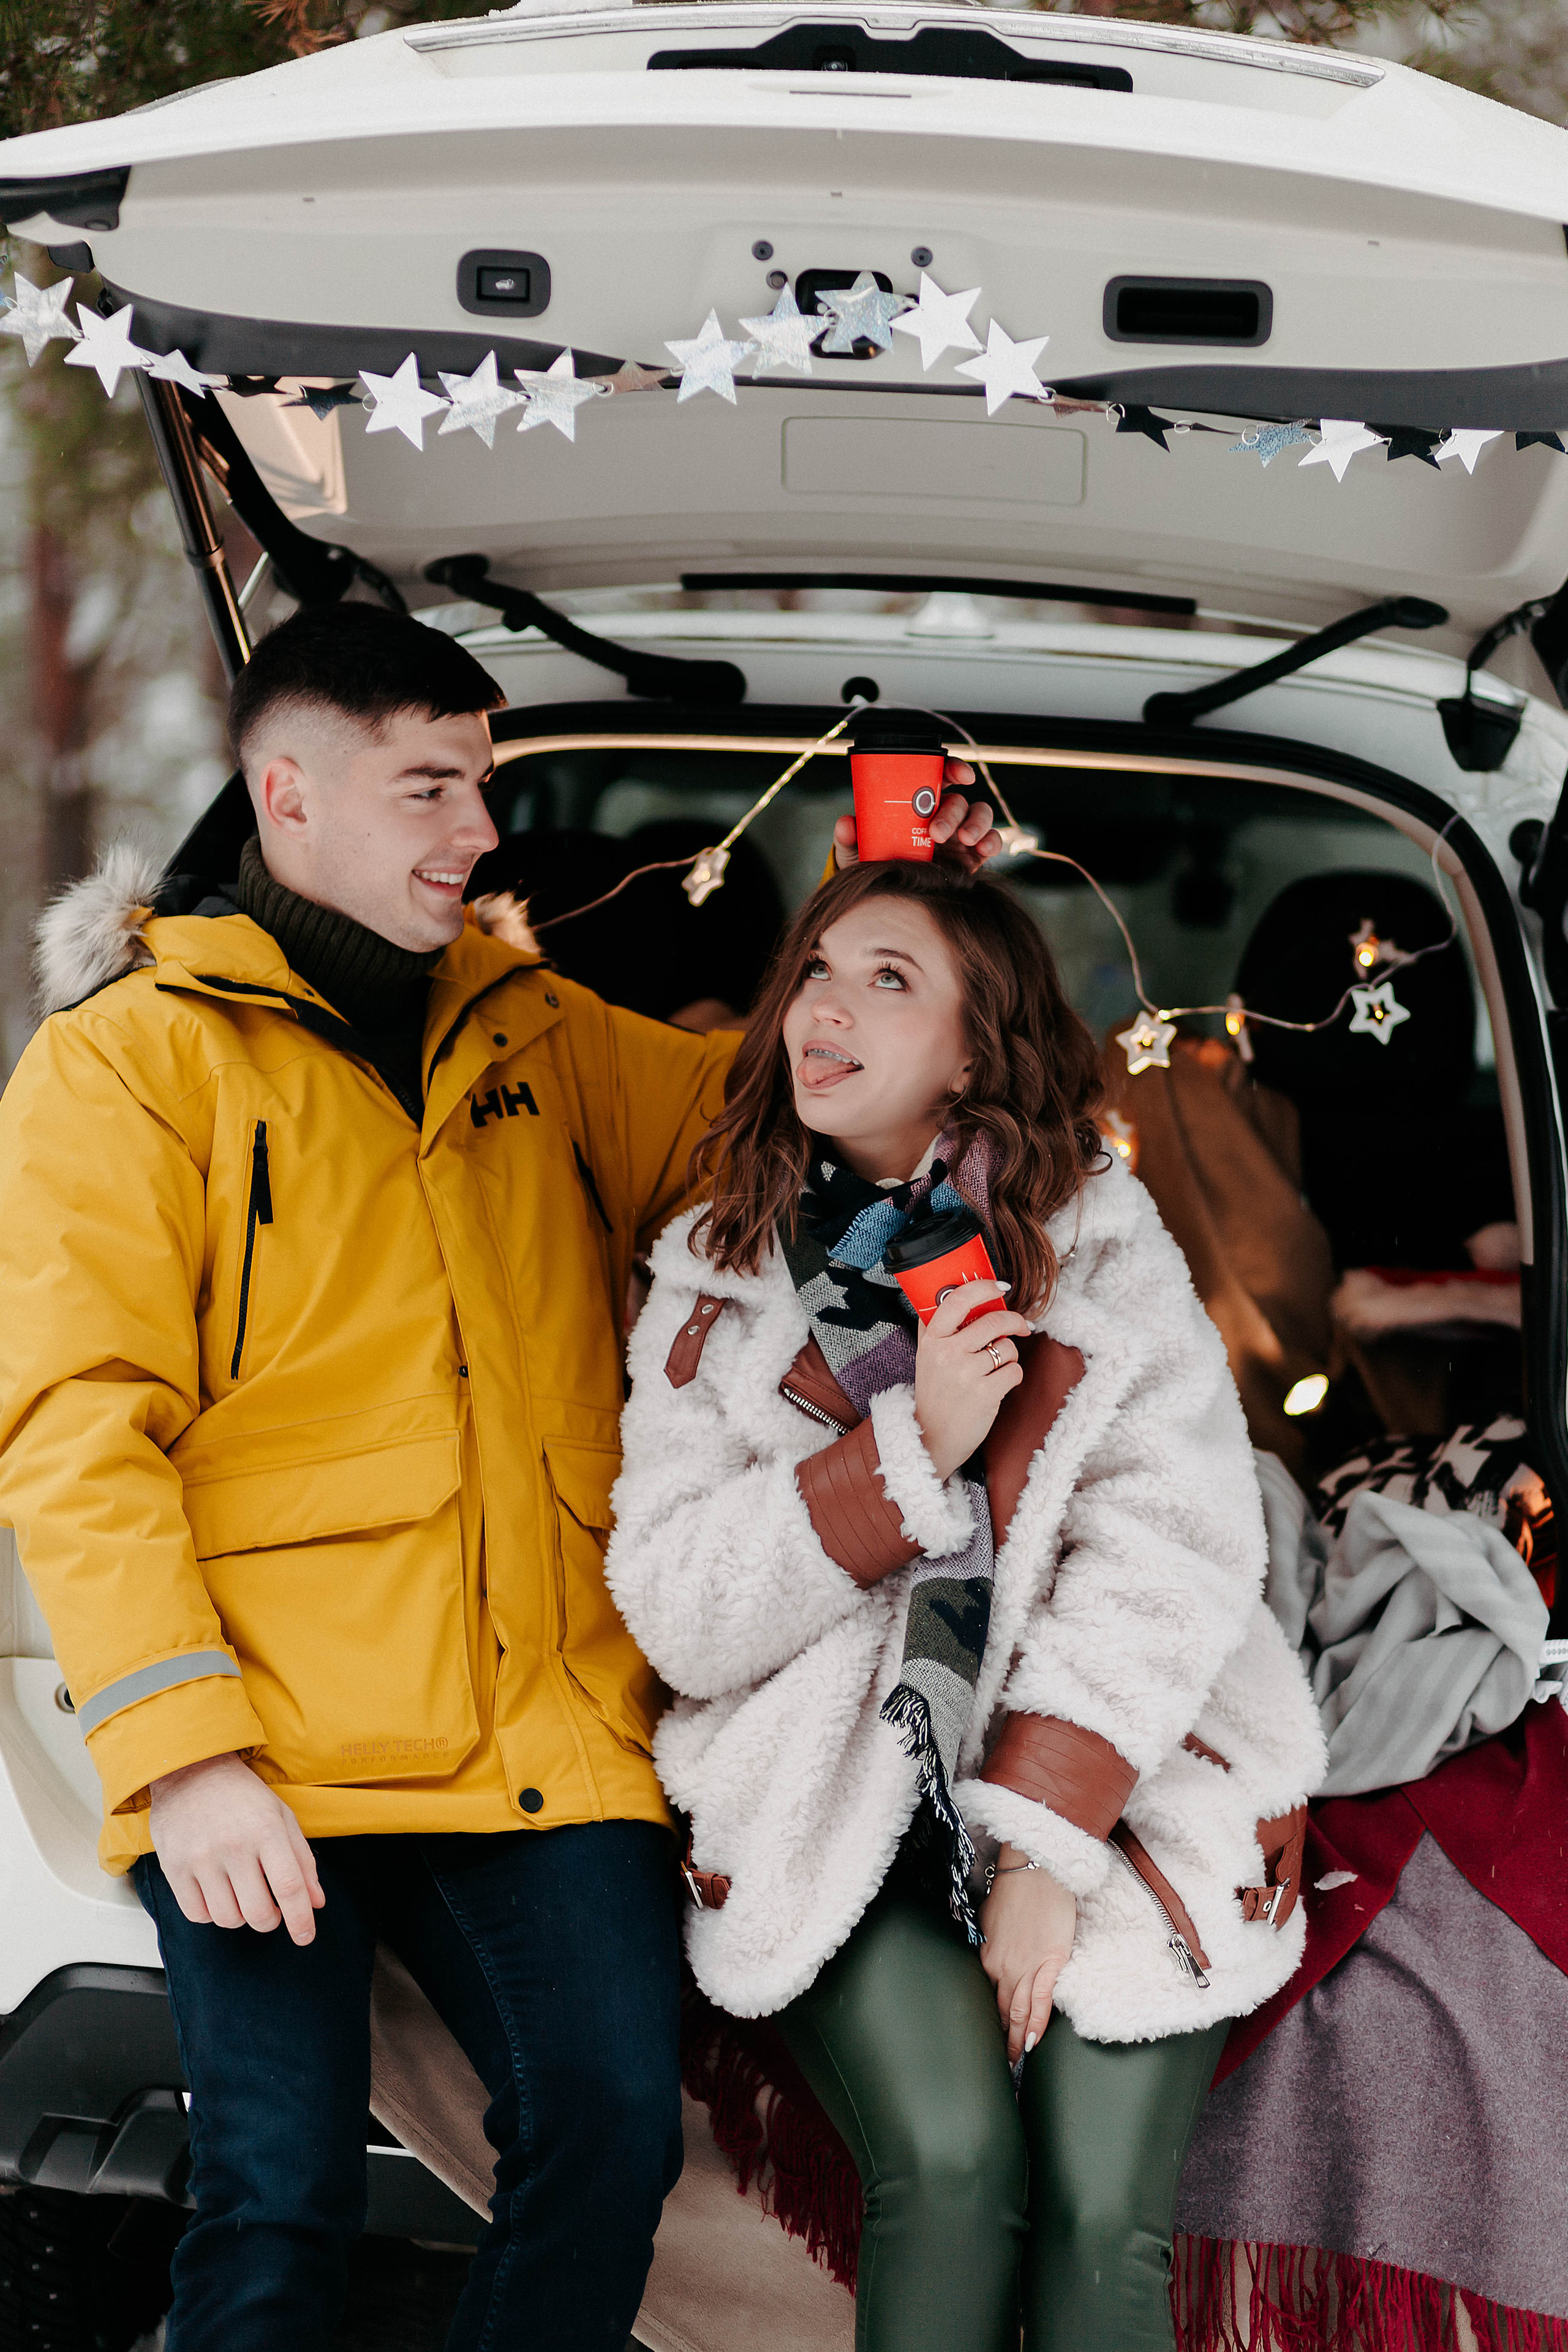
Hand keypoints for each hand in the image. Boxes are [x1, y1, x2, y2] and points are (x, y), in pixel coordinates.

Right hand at [149, 1752, 325, 1946]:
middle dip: (270, 1921)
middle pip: (258, 1912)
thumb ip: (302, 1860)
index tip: (306, 1937)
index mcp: (266, 1829)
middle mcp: (234, 1845)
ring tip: (242, 1894)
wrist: (190, 1769)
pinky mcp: (173, 1867)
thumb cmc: (241, 1794)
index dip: (300, 1919)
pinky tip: (217, 1893)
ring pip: (227, 1919)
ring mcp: (201, 1858)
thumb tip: (316, 1902)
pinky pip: (196, 1914)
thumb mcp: (281, 1816)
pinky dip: (211, 1914)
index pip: (289, 1887)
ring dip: (241, 1917)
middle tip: (270, 1911)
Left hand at [833, 758, 1003, 871]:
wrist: (885, 895)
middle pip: (958, 799)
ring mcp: (959, 834)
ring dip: (976, 823)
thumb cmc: (873, 863)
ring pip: (981, 814)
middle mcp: (942, 813)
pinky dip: (992, 842)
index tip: (960, 775)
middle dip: (952, 812)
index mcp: (917, 802)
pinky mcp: (972, 856)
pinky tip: (983, 851)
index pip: (939, 775)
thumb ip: (850, 837)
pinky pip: (990, 841)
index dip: (953, 768)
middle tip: (936, 833)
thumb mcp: (857, 851)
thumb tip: (846, 822)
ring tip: (964, 841)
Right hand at [913, 1278, 1032, 1479]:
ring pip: (1007, 1347)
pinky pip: (1014, 1371)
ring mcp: (966, 1374)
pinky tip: (998, 1384)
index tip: (1001, 1286)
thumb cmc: (934, 1393)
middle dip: (1015, 1321)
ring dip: (1009, 1355)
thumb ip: (934, 1326)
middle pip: (994, 1321)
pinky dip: (1012, 1376)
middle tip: (1022, 1326)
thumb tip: (947, 1292)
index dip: (984, 1287)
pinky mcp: (985, 1394)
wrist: (932, 1437)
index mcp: (932, 1340)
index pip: (958, 1300)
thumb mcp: (925, 1356)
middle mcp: (947, 1353)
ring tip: (996, 1367)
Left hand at [980, 1846, 1077, 2063]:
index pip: (987, 1998)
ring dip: (1016, 2039)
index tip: (988, 2043)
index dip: (989, 2023)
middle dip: (1000, 2041)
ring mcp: (1025, 1967)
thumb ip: (992, 1945)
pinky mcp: (1049, 1962)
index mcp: (987, 1958)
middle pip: (1000, 2011)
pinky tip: (1032, 2042)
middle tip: (1001, 2067)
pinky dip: (1035, 2023)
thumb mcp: (992, 1920)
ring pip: (1018, 2011)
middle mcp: (1002, 1967)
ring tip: (1015, 2063)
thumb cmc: (1016, 1891)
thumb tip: (993, 1959)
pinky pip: (1040, 2000)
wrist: (1036, 1870)